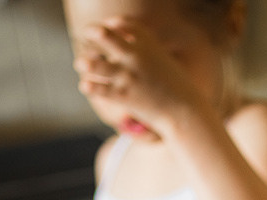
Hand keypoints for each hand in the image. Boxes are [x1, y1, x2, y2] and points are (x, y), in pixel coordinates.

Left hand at [73, 17, 209, 137]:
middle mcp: (135, 55)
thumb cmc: (176, 88)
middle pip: (104, 36)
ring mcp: (127, 75)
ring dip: (85, 63)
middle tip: (87, 34)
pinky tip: (85, 85)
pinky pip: (97, 88)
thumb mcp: (163, 63)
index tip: (108, 25)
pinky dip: (88, 86)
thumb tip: (128, 51)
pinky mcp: (122, 95)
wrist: (185, 110)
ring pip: (94, 64)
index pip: (124, 24)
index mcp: (148, 44)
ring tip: (81, 64)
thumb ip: (146, 52)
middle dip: (92, 33)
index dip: (113, 23)